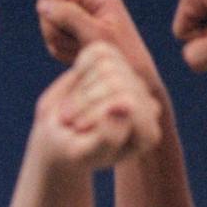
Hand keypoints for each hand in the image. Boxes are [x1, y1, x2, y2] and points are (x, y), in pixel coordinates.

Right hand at [32, 42, 161, 169]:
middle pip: (115, 82)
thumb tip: (126, 105)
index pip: (126, 101)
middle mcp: (148, 107)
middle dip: (85, 102)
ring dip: (80, 90)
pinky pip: (98, 53)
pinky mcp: (119, 65)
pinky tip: (78, 88)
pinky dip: (80, 69)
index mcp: (147, 134)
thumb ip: (108, 137)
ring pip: (106, 66)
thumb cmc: (69, 151)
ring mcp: (134, 84)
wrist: (58, 140)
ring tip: (73, 110)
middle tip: (71, 122)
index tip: (78, 130)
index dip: (95, 113)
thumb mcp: (83, 153)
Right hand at [36, 0, 160, 88]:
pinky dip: (63, 52)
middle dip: (57, 32)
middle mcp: (88, 1)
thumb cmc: (121, 55)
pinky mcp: (77, 32)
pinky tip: (80, 55)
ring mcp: (81, 17)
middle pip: (47, 11)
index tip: (72, 30)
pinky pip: (54, 41)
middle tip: (80, 44)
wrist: (135, 76)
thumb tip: (42, 3)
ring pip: (49, 28)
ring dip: (61, 44)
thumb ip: (69, 16)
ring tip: (83, 51)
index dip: (53, 13)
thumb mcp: (95, 35)